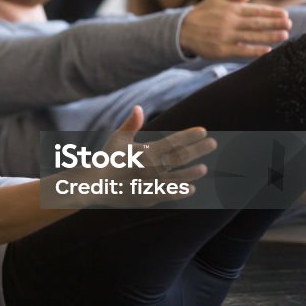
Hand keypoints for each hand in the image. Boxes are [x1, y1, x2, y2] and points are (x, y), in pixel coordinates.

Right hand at [92, 106, 213, 206]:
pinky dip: (181, 192)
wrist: (93, 185)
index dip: (190, 135)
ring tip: (203, 168)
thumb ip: (131, 124)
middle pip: (181, 158)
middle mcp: (151, 168)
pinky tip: (191, 188)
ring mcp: (151, 184)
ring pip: (178, 178)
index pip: (174, 141)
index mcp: (146, 151)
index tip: (203, 130)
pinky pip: (169, 195)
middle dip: (199, 149)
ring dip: (192, 173)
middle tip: (212, 143)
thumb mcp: (117, 139)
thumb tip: (138, 107)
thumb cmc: (106, 159)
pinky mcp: (147, 198)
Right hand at [179, 0, 290, 59]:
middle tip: (289, 24)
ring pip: (252, 37)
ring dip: (269, 36)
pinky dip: (255, 51)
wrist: (182, 30)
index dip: (271, 12)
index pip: (256, 10)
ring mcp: (226, 37)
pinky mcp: (221, 50)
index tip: (285, 14)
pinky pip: (241, 51)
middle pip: (257, 23)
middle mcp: (230, 22)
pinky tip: (267, 50)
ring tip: (284, 35)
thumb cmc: (202, 13)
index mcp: (230, 9)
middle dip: (275, 23)